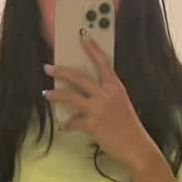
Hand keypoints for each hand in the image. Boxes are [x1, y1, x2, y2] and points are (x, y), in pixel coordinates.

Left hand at [43, 35, 154, 171]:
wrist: (136, 147)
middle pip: (79, 78)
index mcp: (116, 87)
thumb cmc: (129, 126)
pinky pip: (73, 122)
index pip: (103, 62)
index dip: (92, 47)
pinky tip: (63, 126)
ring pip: (70, 97)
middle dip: (61, 72)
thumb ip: (106, 95)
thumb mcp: (121, 104)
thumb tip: (86, 92)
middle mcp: (107, 95)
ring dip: (55, 95)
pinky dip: (67, 124)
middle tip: (47, 67)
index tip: (82, 34)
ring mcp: (99, 109)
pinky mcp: (92, 125)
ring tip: (45, 94)